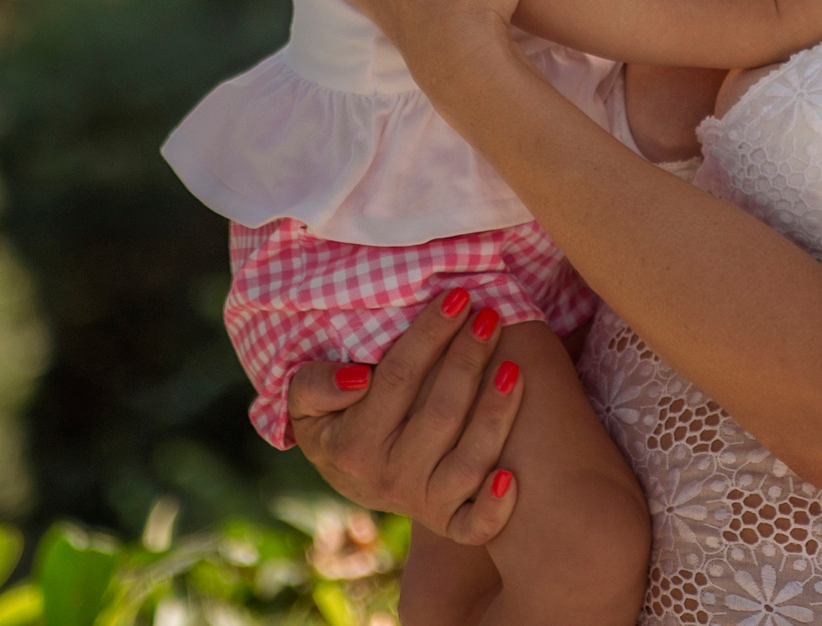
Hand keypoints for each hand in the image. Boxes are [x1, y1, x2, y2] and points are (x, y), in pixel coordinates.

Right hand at [287, 290, 523, 542]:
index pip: (399, 379)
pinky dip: (495, 507)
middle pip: (440, 413)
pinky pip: (474, 526)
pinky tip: (512, 475)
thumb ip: (314, 384)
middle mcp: (389, 478)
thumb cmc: (335, 418)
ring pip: (467, 461)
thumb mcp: (307, 400)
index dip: (430, 334)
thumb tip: (357, 378)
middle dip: (469, 359)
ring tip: (514, 366)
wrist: (356, 474)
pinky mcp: (448, 521)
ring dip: (495, 413)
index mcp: (354, 445)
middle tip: (490, 316)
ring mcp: (421, 502)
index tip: (457, 297)